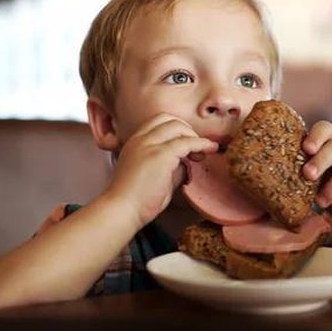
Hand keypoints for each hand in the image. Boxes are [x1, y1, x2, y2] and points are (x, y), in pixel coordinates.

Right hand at [104, 113, 217, 227]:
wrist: (121, 211)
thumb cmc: (135, 201)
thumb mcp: (155, 177)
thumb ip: (170, 167)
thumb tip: (186, 164)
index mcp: (135, 142)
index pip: (158, 122)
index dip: (177, 129)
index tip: (187, 145)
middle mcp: (140, 139)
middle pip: (169, 119)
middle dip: (187, 130)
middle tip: (196, 149)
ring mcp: (149, 145)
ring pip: (178, 126)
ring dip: (194, 137)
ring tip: (201, 154)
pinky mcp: (160, 155)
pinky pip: (186, 142)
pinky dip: (201, 144)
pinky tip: (210, 150)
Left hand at [301, 120, 331, 222]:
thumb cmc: (320, 186)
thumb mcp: (309, 177)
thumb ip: (297, 171)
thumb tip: (271, 179)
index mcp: (327, 142)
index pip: (324, 129)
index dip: (316, 136)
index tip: (306, 149)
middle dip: (321, 160)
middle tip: (308, 176)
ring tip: (320, 202)